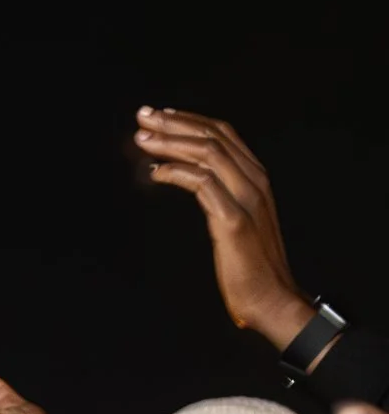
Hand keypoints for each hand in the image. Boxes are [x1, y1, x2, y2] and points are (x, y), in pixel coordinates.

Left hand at [133, 107, 312, 347]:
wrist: (271, 298)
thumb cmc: (250, 266)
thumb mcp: (237, 221)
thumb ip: (221, 196)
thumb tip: (192, 177)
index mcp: (256, 177)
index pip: (223, 133)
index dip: (190, 119)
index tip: (161, 115)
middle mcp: (254, 181)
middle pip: (211, 136)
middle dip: (173, 123)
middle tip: (142, 117)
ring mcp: (245, 198)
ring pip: (206, 153)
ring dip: (170, 142)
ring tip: (142, 140)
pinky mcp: (233, 221)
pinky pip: (201, 184)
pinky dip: (175, 173)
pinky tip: (155, 172)